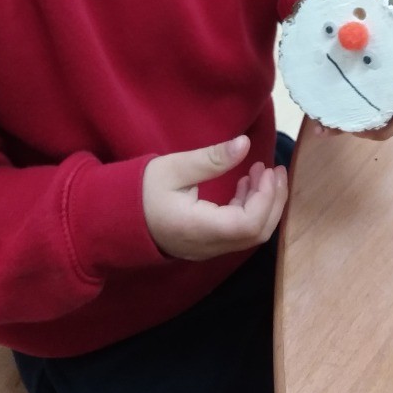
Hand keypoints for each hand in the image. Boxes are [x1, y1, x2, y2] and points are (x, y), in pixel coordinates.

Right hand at [142, 135, 287, 260]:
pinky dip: (249, 209)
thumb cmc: (140, 192)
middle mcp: (208, 246)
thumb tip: (244, 144)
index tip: (267, 170)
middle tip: (276, 170)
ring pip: (249, 235)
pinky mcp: (206, 243)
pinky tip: (245, 185)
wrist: (115, 219)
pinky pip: (237, 232)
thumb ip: (211, 159)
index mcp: (200, 229)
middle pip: (256, 234)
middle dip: (274, 202)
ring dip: (263, 204)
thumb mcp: (174, 168)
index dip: (266, 199)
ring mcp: (208, 248)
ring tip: (262, 171)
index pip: (248, 225)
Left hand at [316, 0, 392, 140]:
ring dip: (359, 127)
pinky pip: (351, 110)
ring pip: (376, 114)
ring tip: (332, 128)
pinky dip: (338, 121)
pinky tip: (321, 126)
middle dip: (386, 124)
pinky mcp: (351, 86)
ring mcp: (373, 80)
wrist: (335, 0)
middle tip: (361, 130)